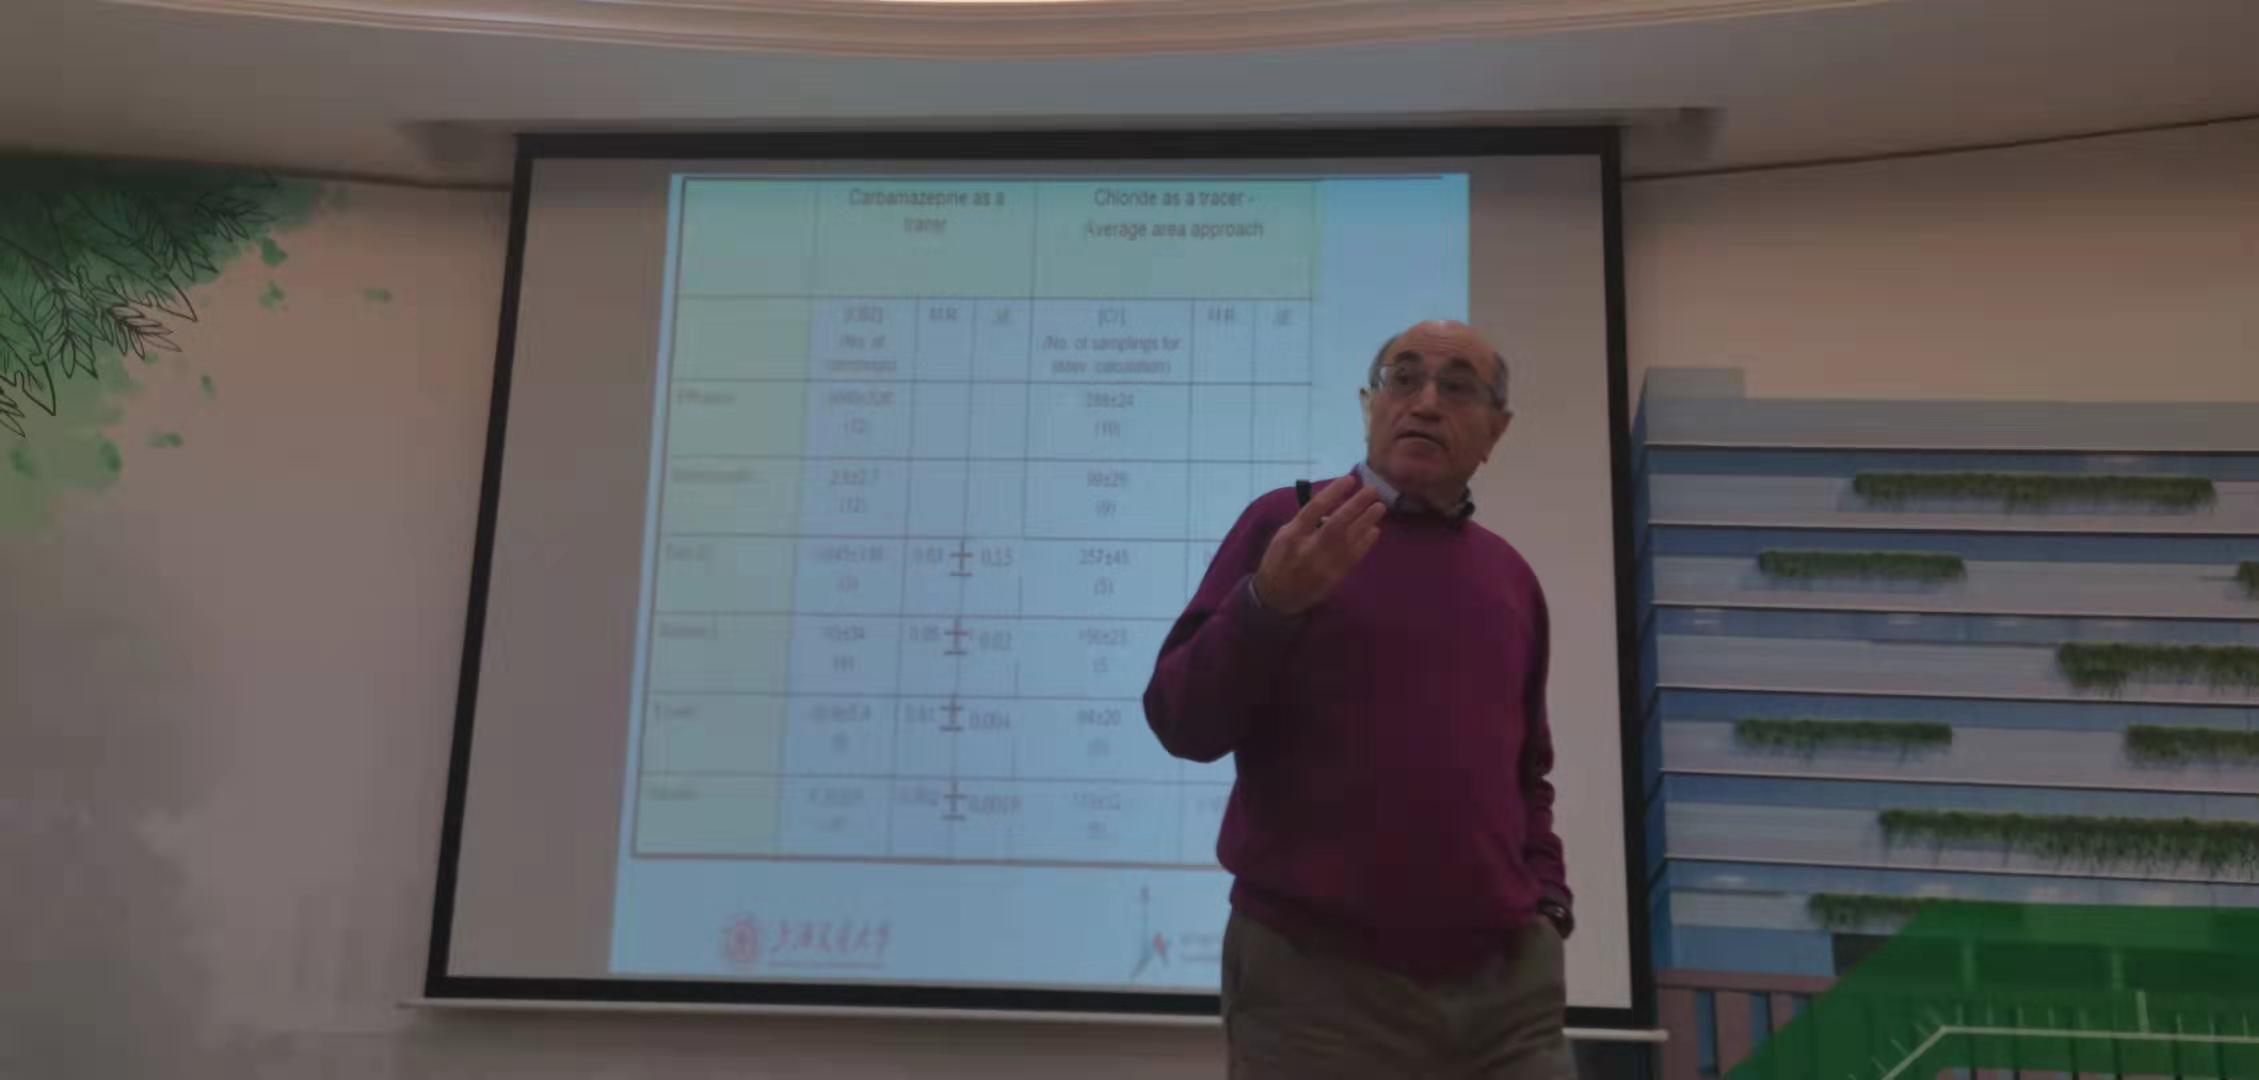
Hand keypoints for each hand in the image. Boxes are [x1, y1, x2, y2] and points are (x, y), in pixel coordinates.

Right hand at [1251, 477, 1386, 615]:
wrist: (1277, 597)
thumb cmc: (1279, 560)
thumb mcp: (1283, 537)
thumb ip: (1304, 523)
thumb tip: (1331, 507)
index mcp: (1292, 535)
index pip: (1315, 508)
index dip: (1334, 492)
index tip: (1349, 479)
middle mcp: (1308, 549)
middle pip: (1336, 523)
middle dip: (1356, 505)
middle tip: (1372, 490)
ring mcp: (1323, 565)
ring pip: (1349, 540)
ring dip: (1366, 522)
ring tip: (1379, 507)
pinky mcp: (1334, 578)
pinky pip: (1353, 557)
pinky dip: (1365, 542)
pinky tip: (1374, 530)